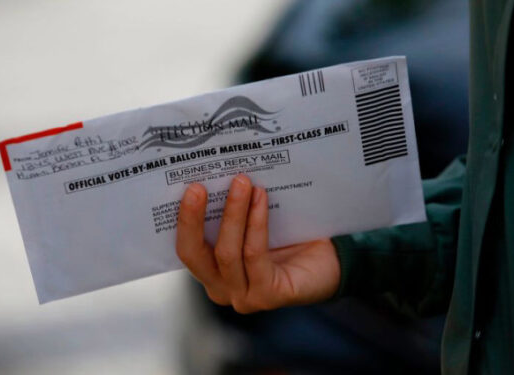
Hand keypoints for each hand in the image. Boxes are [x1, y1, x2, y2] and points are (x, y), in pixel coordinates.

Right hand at [175, 174, 340, 313]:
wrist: (331, 263)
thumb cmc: (289, 240)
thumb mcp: (251, 223)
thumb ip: (232, 210)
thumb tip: (219, 171)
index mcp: (210, 271)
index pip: (185, 247)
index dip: (182, 219)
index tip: (187, 186)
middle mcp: (220, 288)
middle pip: (194, 255)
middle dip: (193, 219)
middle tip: (198, 186)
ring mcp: (242, 296)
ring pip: (226, 253)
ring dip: (233, 213)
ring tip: (241, 182)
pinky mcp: (267, 296)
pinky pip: (254, 254)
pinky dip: (256, 224)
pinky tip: (261, 199)